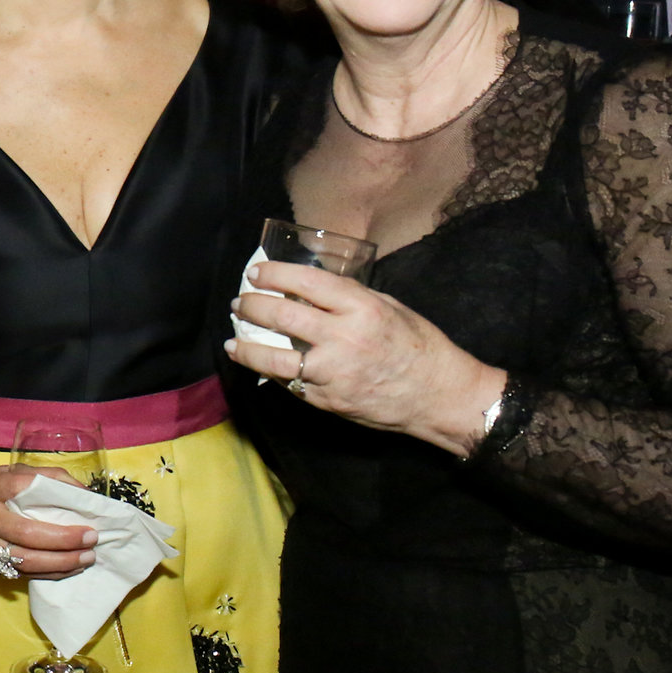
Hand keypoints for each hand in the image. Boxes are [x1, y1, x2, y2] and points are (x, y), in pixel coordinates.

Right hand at [0, 460, 97, 579]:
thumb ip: (32, 478)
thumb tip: (75, 490)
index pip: (21, 488)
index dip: (55, 497)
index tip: (85, 506)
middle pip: (28, 535)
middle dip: (65, 541)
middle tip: (91, 540)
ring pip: (25, 561)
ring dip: (60, 563)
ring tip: (85, 559)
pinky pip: (17, 573)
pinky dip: (44, 573)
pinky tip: (65, 569)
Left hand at [226, 261, 502, 455]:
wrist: (438, 395)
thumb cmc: (419, 346)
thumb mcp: (389, 308)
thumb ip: (350, 298)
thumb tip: (310, 288)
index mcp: (361, 308)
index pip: (305, 283)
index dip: (274, 274)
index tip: (256, 272)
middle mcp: (343, 338)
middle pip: (282, 317)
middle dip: (252, 306)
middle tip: (240, 302)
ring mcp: (333, 373)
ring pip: (274, 359)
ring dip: (247, 347)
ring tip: (233, 340)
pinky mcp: (328, 400)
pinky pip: (290, 383)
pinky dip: (271, 373)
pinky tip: (259, 364)